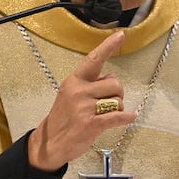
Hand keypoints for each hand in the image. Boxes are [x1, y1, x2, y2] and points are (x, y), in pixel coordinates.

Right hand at [28, 31, 135, 170]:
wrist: (49, 143)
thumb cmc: (64, 118)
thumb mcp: (70, 95)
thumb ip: (89, 85)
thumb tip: (111, 81)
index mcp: (74, 81)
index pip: (94, 59)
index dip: (109, 47)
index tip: (121, 35)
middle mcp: (79, 91)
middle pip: (115, 83)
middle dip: (118, 94)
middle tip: (109, 104)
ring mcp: (84, 107)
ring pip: (118, 101)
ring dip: (119, 108)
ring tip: (106, 115)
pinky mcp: (91, 124)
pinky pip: (118, 116)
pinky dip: (127, 117)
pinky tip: (128, 118)